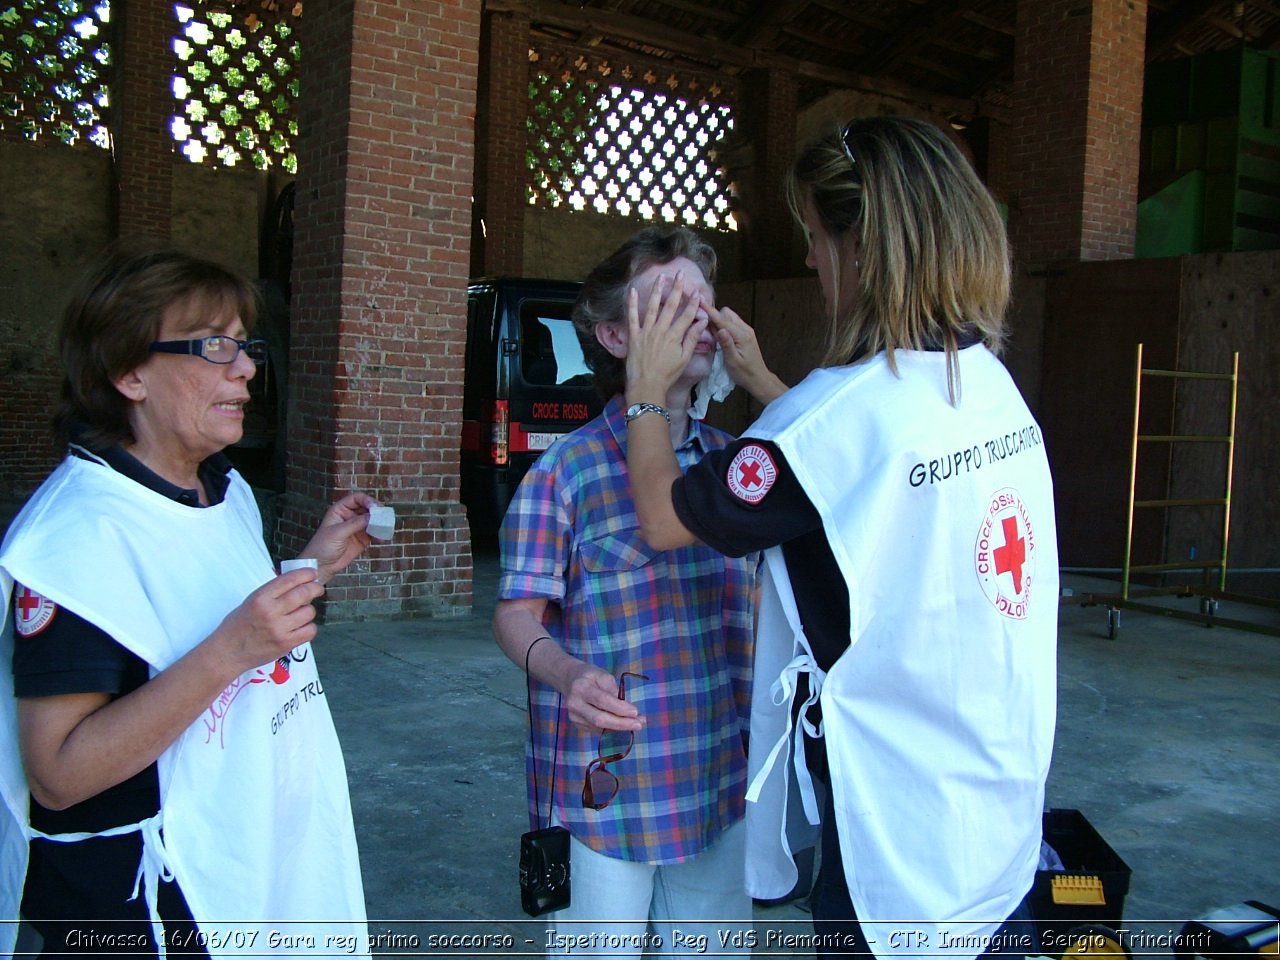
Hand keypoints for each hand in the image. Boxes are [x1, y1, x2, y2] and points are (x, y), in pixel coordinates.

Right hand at [213, 569, 325, 671]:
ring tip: (301, 613)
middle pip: (304, 593)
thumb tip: (297, 583)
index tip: (312, 574)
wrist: (228, 652)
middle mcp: (271, 611)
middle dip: (315, 589)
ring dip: (308, 610)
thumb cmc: (238, 626)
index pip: (290, 579)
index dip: (306, 574)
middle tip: (317, 589)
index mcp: (260, 597)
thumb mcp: (251, 601)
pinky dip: (309, 627)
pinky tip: (301, 627)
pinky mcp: (286, 644)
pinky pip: (310, 631)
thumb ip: (272, 593)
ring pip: (309, 612)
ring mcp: (279, 629)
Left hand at [299, 492, 378, 582]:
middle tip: (384, 516)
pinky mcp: (362, 539)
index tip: (375, 507)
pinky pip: (374, 533)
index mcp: (340, 510)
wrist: (321, 565)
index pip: (356, 499)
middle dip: (376, 511)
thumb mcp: (337, 533)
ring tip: (385, 527)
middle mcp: (350, 517)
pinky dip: (379, 534)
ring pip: (372, 520)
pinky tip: (382, 538)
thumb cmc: (322, 546)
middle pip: (367, 508)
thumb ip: (355, 524)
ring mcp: (357, 528)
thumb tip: (372, 516)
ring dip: (380, 523)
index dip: (367, 500)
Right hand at [562, 661, 642, 733]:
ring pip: (599, 727)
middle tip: (639, 724)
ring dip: (619, 727)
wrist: (569, 680)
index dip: (619, 708)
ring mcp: (574, 717)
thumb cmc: (589, 676)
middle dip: (621, 724)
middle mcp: (574, 704)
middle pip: (599, 719)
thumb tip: (626, 708)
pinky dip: (612, 728)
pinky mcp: (577, 724)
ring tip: (636, 724)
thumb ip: (613, 690)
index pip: (602, 701)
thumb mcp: (602, 675)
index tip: (635, 712)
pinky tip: (622, 724)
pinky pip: (597, 730)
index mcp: (580, 688)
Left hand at [625, 272, 707, 401]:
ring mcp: (646, 331)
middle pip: (671, 305)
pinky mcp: (634, 335)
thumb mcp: (685, 358)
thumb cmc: (668, 374)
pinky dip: (631, 303)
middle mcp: (661, 330)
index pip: (686, 315)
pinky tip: (632, 291)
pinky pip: (632, 316)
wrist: (647, 385)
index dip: (693, 303)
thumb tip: (702, 322)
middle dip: (677, 288)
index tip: (697, 292)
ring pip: (652, 306)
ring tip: (661, 277)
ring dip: (657, 290)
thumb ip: (692, 338)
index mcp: (675, 336)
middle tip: (680, 274)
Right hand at [709, 303, 786, 404]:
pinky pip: (732, 323)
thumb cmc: (744, 373)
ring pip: (729, 316)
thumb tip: (720, 328)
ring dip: (719, 320)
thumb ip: (726, 344)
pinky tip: (719, 334)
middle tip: (705, 326)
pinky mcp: (745, 333)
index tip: (700, 301)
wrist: (759, 379)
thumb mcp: (733, 361)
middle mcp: (745, 329)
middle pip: (726, 313)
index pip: (723, 320)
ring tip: (711, 331)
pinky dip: (724, 324)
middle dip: (715, 316)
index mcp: (742, 336)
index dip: (710, 311)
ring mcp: (746, 330)